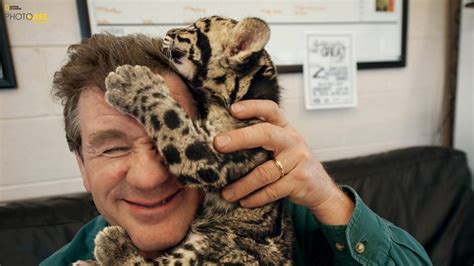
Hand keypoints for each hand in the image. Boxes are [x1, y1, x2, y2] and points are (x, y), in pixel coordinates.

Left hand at [213, 100, 353, 224]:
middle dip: (239, 138)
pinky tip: (244, 201)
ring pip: (264, 172)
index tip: (232, 109)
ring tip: (226, 193)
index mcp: (285, 128)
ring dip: (242, 185)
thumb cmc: (292, 165)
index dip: (252, 107)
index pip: (271, 110)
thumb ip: (261, 141)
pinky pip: (272, 191)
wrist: (321, 189)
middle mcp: (293, 140)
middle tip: (218, 144)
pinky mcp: (300, 181)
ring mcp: (298, 160)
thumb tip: (221, 143)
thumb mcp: (282, 146)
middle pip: (265, 134)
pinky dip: (255, 198)